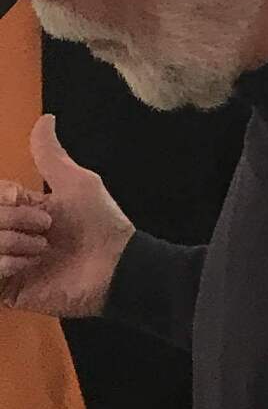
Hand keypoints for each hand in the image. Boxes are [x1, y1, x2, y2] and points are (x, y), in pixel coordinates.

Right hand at [0, 115, 133, 320]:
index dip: (2, 197)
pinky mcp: (7, 290)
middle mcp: (9, 236)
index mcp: (20, 212)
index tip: (18, 197)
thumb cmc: (100, 223)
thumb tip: (46, 118)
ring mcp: (7, 264)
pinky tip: (25, 267)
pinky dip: (1, 265)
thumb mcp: (75, 182)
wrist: (116, 266)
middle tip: (46, 230)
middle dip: (10, 220)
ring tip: (41, 251)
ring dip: (9, 243)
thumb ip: (52, 155)